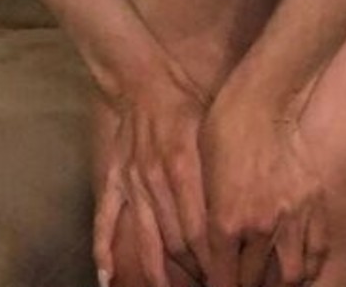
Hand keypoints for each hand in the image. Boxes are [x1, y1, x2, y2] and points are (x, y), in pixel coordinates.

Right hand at [93, 61, 213, 286]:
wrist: (141, 79)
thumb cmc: (183, 101)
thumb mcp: (212, 128)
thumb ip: (221, 168)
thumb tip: (241, 205)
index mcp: (183, 168)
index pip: (201, 230)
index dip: (215, 259)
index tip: (228, 276)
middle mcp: (156, 181)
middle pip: (177, 241)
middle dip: (195, 269)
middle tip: (210, 283)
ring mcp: (132, 183)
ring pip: (146, 239)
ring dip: (159, 272)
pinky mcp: (114, 180)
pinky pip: (106, 219)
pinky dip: (103, 250)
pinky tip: (107, 279)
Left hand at [198, 84, 330, 286]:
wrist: (264, 96)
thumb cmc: (223, 127)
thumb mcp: (200, 172)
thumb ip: (205, 216)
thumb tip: (207, 245)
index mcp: (226, 221)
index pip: (222, 280)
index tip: (216, 285)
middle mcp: (260, 227)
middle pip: (252, 282)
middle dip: (243, 285)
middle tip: (238, 280)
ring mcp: (292, 217)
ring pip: (289, 276)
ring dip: (276, 284)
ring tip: (269, 280)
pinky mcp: (313, 203)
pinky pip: (316, 251)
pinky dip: (307, 266)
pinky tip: (298, 265)